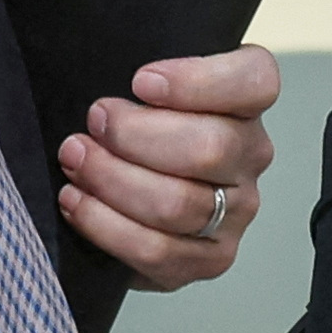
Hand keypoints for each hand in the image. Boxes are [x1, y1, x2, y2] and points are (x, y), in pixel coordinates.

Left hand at [58, 45, 279, 287]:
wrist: (131, 196)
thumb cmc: (137, 131)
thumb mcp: (142, 89)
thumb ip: (141, 78)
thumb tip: (100, 72)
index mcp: (245, 103)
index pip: (255, 81)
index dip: (198, 81)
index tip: (142, 82)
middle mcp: (250, 156)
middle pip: (211, 148)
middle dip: (135, 136)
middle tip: (95, 123)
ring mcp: (235, 212)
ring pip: (179, 204)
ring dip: (112, 180)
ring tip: (76, 161)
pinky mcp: (209, 259)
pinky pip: (158, 250)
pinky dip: (106, 225)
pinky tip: (78, 201)